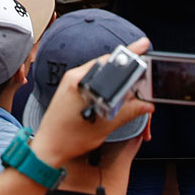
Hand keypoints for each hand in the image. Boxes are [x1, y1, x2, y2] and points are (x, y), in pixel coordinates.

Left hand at [27, 39, 155, 168]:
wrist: (48, 147)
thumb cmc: (68, 139)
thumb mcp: (104, 126)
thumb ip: (128, 112)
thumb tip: (147, 105)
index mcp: (80, 81)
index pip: (111, 60)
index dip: (130, 55)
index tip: (142, 47)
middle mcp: (74, 76)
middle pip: (107, 63)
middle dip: (125, 66)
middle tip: (141, 72)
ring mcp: (70, 81)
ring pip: (100, 71)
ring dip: (115, 76)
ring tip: (129, 86)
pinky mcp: (69, 87)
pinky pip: (92, 78)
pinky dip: (105, 82)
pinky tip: (113, 93)